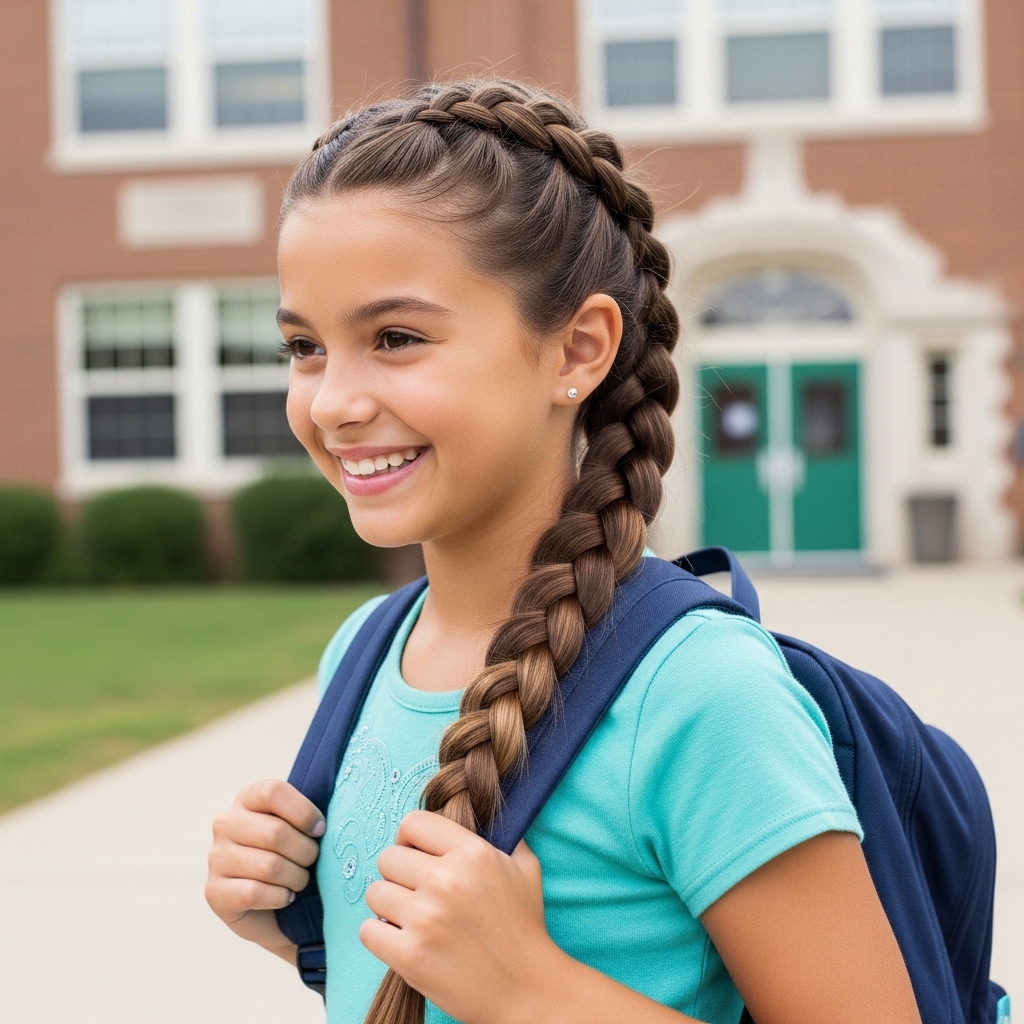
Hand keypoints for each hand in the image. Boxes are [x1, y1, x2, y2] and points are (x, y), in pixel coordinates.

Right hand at [205, 778, 324, 962]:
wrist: (276, 909)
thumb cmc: (294, 858)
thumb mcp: (300, 829)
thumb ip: (308, 816)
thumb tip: (326, 822)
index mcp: (248, 798)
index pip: (273, 792)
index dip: (303, 812)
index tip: (321, 830)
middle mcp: (226, 823)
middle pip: (275, 832)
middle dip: (306, 852)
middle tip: (312, 862)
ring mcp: (216, 857)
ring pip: (268, 865)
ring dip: (296, 877)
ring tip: (300, 881)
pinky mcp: (214, 892)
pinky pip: (254, 893)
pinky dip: (279, 898)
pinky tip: (285, 897)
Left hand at [360, 810, 564, 1023]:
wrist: (528, 990)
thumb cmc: (525, 928)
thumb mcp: (524, 868)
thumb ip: (503, 836)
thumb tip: (484, 814)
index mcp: (472, 852)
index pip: (413, 823)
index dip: (410, 839)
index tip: (416, 855)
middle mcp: (445, 879)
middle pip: (388, 858)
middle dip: (399, 875)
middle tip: (415, 893)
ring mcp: (425, 918)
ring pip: (375, 893)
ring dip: (388, 905)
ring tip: (409, 918)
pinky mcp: (410, 955)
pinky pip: (368, 930)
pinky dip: (380, 936)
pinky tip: (401, 940)